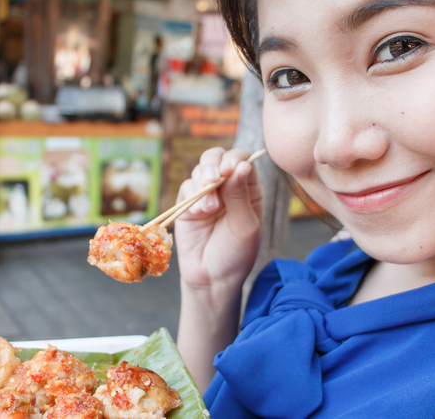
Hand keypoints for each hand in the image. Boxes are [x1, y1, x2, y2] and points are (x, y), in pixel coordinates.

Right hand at [174, 148, 264, 297]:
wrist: (212, 278)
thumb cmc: (236, 253)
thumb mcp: (245, 225)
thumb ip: (240, 195)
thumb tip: (242, 165)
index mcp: (249, 189)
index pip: (242, 159)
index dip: (235, 159)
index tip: (229, 170)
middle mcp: (228, 187)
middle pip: (218, 157)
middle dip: (213, 164)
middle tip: (213, 180)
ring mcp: (207, 193)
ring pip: (200, 169)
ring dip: (202, 183)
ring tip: (209, 209)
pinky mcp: (187, 204)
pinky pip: (186, 187)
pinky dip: (191, 195)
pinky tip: (199, 213)